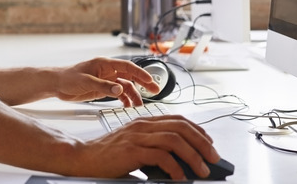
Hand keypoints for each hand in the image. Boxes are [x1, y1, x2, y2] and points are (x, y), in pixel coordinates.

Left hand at [54, 57, 159, 106]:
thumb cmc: (68, 78)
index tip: (150, 81)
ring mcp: (106, 80)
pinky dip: (124, 99)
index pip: (127, 67)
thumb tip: (120, 89)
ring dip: (133, 95)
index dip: (140, 73)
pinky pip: (118, 93)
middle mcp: (108, 71)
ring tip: (140, 105)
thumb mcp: (86, 82)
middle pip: (130, 76)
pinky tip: (127, 106)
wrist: (57, 84)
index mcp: (105, 64)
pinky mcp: (103, 89)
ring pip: (125, 86)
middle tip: (155, 91)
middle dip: (143, 83)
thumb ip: (104, 86)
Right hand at [67, 115, 219, 179]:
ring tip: (202, 170)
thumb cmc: (107, 156)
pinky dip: (175, 167)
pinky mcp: (132, 150)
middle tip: (214, 157)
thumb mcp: (134, 147)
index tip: (209, 143)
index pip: (177, 119)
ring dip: (194, 156)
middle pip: (181, 127)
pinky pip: (161, 156)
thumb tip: (178, 163)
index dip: (197, 130)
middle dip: (202, 142)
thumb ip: (153, 150)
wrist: (83, 158)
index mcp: (144, 122)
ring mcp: (137, 136)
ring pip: (175, 140)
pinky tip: (180, 177)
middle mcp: (142, 125)